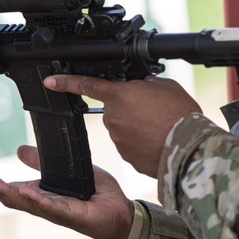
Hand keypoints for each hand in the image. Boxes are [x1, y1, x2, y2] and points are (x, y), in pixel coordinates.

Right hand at [0, 144, 133, 238]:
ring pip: (25, 203)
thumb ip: (42, 162)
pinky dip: (37, 199)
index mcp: (41, 193)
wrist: (119, 211)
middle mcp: (43, 205)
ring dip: (6, 192)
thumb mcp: (66, 170)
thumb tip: (17, 150)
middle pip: (10, 197)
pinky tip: (25, 192)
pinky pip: (51, 206)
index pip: (10, 188)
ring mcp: (56, 211)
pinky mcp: (72, 214)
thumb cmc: (94, 193)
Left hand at [43, 75, 201, 177]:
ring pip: (124, 127)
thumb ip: (147, 84)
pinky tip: (158, 141)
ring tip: (161, 127)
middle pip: (116, 108)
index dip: (66, 82)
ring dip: (138, 127)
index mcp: (120, 95)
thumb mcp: (166, 87)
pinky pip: (131, 145)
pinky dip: (142, 143)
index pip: (86, 85)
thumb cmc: (180, 115)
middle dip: (131, 108)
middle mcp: (113, 117)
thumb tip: (142, 87)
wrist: (187, 148)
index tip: (50, 82)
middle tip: (154, 111)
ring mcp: (118, 139)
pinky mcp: (126, 156)